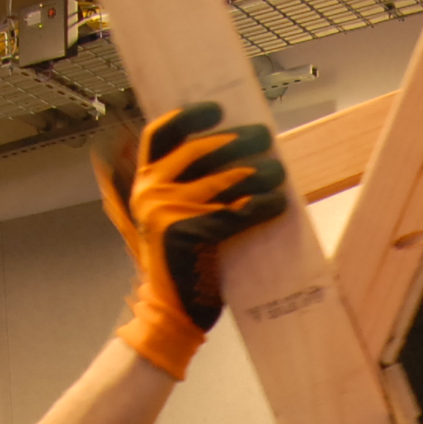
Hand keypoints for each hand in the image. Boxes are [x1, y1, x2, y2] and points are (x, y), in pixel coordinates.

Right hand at [93, 103, 290, 378]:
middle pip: (201, 150)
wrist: (169, 314)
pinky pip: (237, 211)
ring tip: (279, 170)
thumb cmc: (180, 267)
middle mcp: (151, 193)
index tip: (217, 110)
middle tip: (264, 135)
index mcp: (143, 185)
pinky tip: (279, 202)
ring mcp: (168, 212)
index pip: (160, 135)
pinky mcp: (191, 233)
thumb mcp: (168, 221)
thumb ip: (181, 190)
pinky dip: (263, 205)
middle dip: (237, 139)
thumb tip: (227, 157)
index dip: (189, 117)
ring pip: (225, 179)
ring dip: (258, 171)